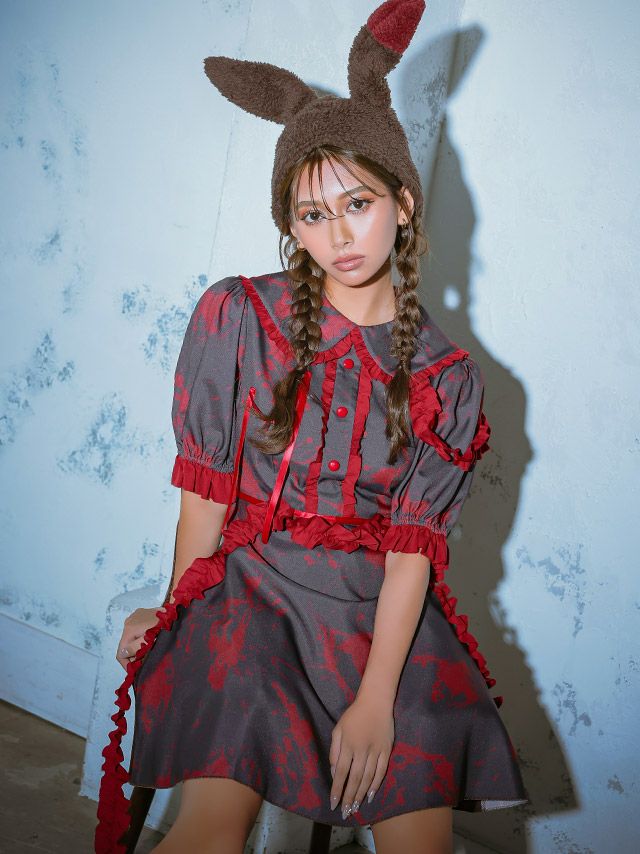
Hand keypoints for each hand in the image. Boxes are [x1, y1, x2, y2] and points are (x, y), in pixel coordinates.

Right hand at [115, 606, 166, 670]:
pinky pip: (137, 630)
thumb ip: (134, 648)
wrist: (176, 612)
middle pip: (125, 645)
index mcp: (129, 629)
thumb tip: (122, 654)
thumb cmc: (165, 627)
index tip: (135, 672)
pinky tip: (151, 640)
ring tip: (150, 650)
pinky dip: (141, 638)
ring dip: (138, 646)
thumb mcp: (150, 642)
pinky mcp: (141, 614)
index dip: (127, 665)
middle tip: (145, 661)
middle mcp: (129, 621)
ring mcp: (135, 616)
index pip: (120, 653)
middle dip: (133, 655)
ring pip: (131, 638)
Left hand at [328, 695, 393, 818]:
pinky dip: (376, 785)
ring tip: (356, 808)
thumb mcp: (338, 729)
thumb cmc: (354, 715)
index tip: (333, 804)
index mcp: (348, 744)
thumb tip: (335, 773)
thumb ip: (335, 751)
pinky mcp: (387, 750)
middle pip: (355, 779)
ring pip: (368, 778)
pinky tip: (371, 795)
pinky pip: (382, 771)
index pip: (341, 772)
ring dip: (361, 794)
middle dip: (349, 797)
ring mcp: (376, 751)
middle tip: (345, 813)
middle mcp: (362, 750)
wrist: (376, 701)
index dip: (337, 789)